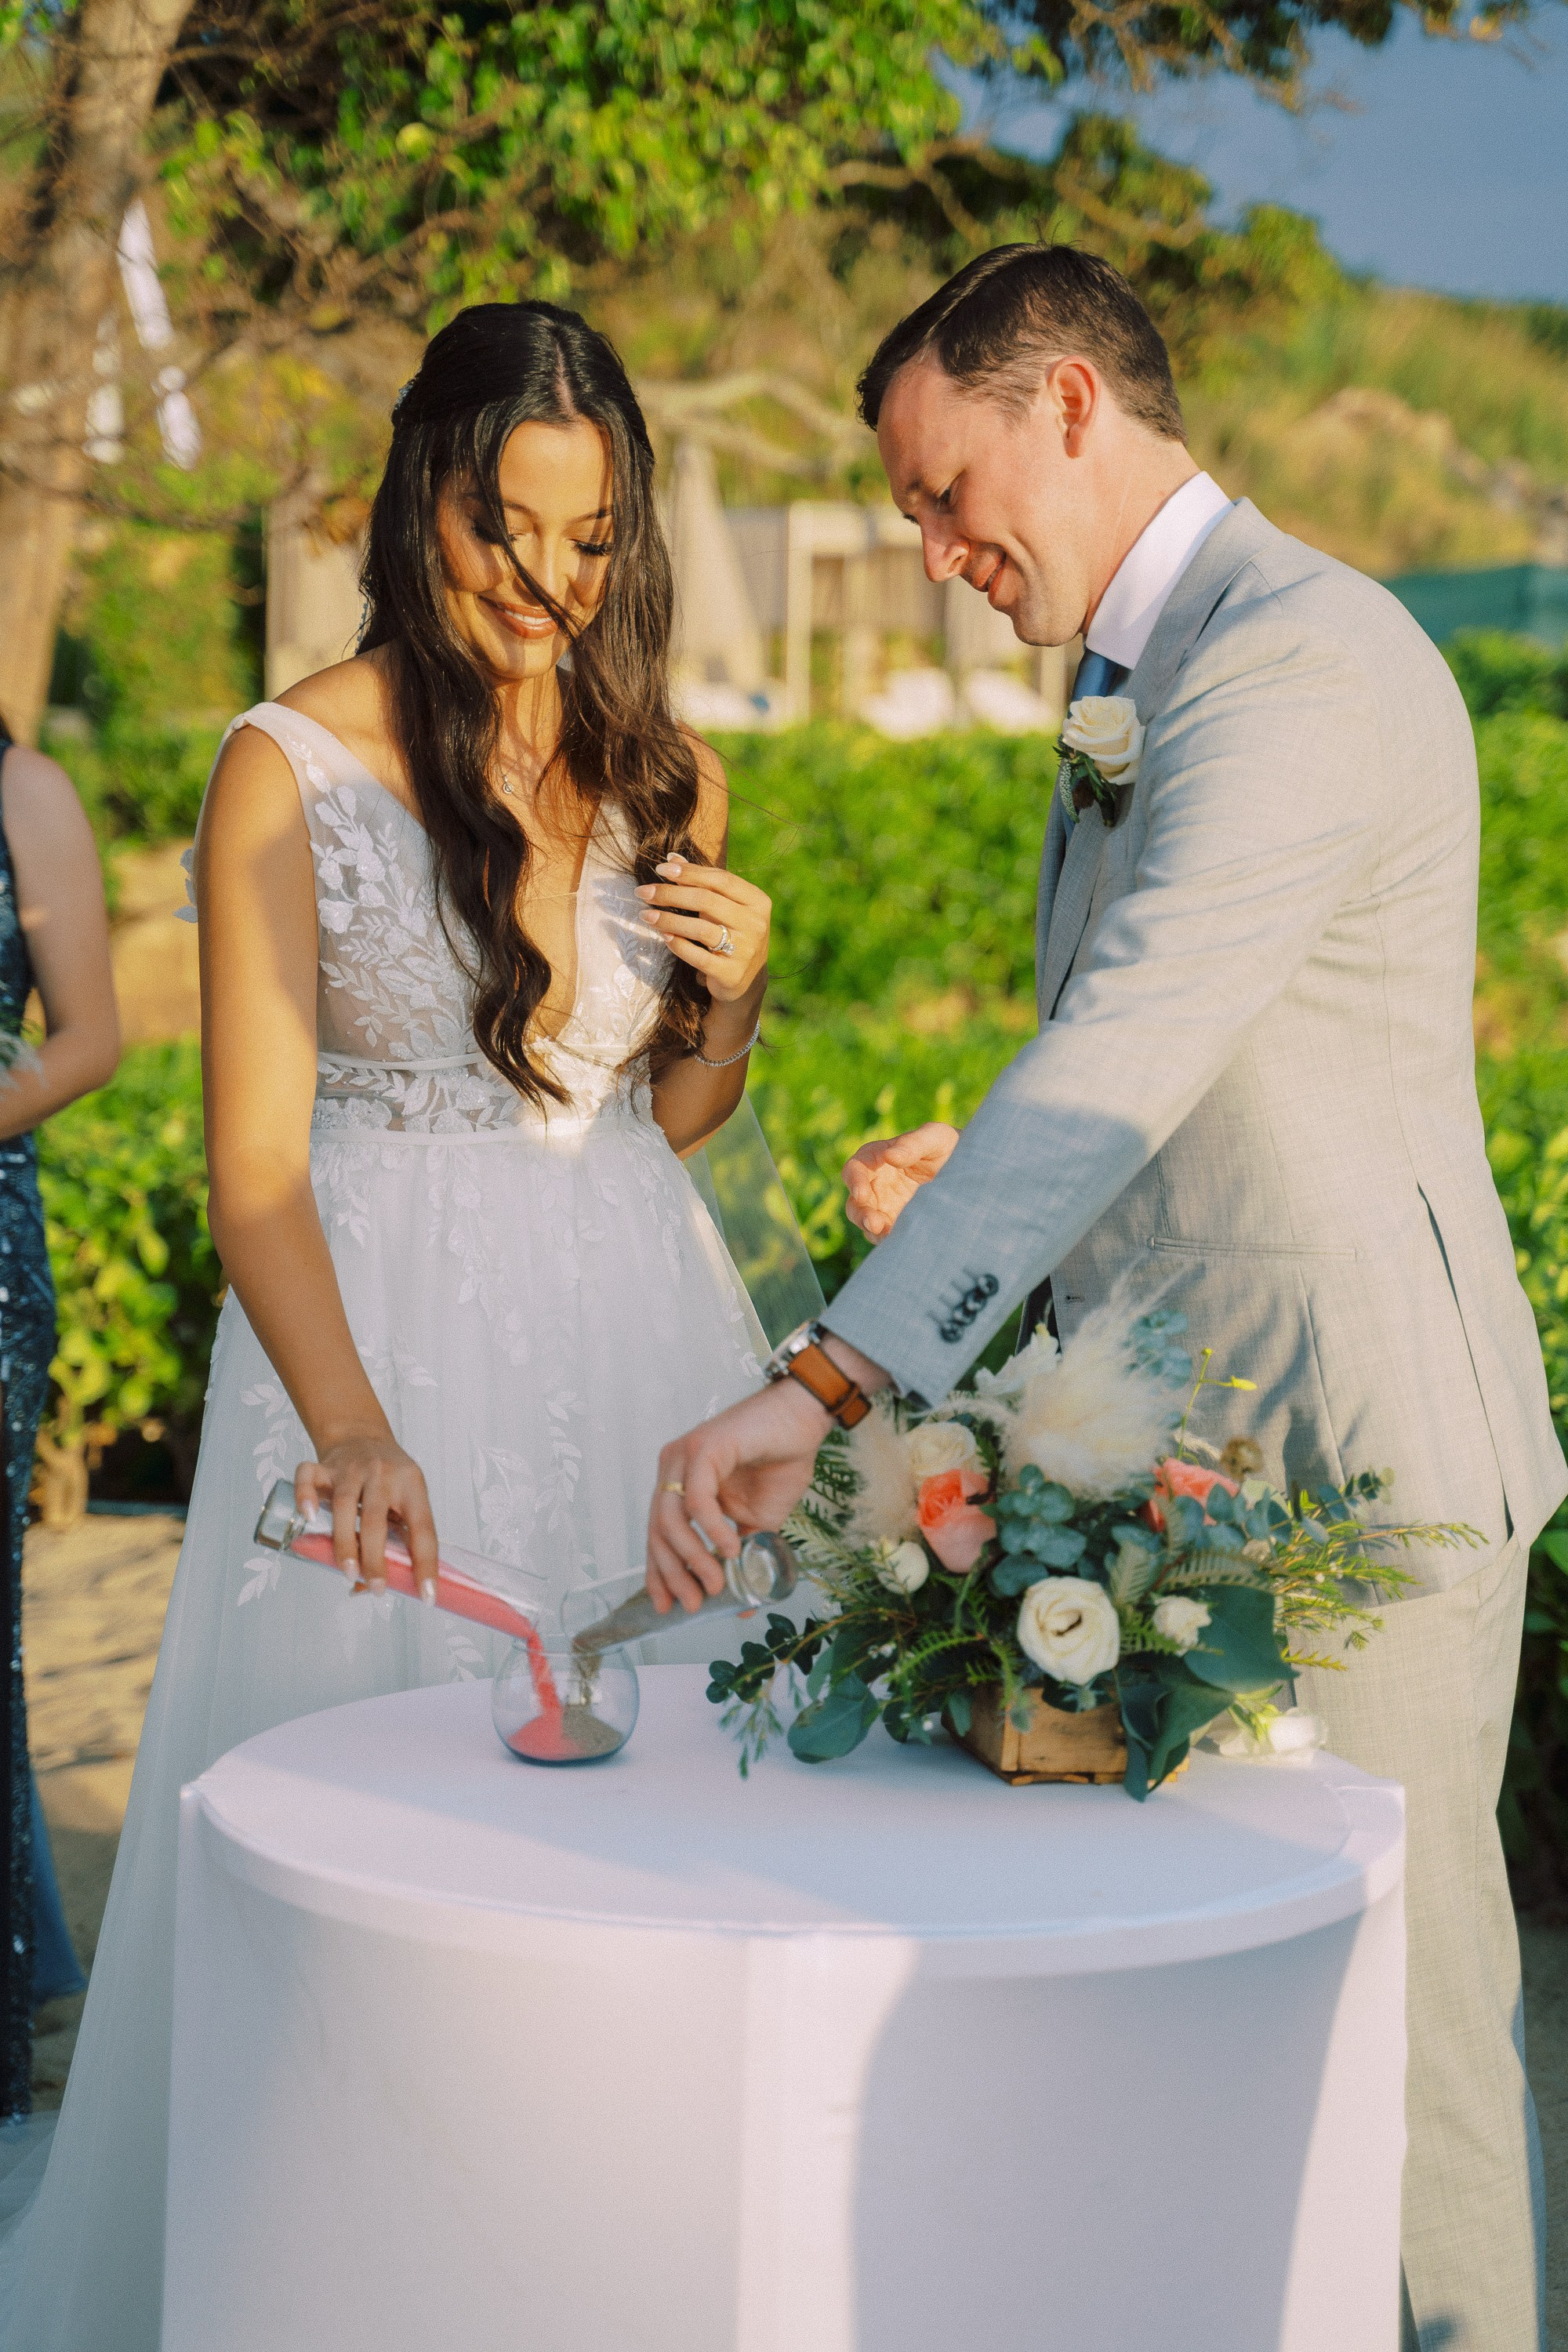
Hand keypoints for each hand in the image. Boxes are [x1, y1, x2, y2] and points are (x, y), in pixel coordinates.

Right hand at [295, 1435, 438, 1600]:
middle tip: (378, 1590)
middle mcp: (382, 1474)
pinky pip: (308, 1477)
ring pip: (344, 1504)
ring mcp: (350, 1468)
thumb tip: (364, 1590)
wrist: (362, 1434)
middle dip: (377, 1559)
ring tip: (348, 1573)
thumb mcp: (403, 1501)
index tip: (427, 1596)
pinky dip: (305, 1496)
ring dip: (346, 1542)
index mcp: (412, 1484)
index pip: (423, 1528)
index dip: (426, 1563)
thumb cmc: (387, 1480)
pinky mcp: (323, 1466)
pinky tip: (308, 1517)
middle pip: (376, 1518)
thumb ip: (391, 1542)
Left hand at [635, 856, 768, 1006]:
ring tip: (645, 916)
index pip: (720, 879)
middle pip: (707, 901)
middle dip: (670, 894)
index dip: (689, 872)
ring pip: (700, 929)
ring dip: (668, 920)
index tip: (661, 869)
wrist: (748, 981)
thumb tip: (672, 858)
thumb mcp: (726, 908)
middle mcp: (755, 924)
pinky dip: (678, 945)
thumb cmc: (732, 935)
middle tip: (643, 892)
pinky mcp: (731, 974)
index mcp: (757, 901)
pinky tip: (663, 936)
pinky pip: (698, 956)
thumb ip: (704, 884)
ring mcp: (745, 950)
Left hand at [646, 1380, 831, 1613]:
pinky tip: (731, 1548)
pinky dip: (711, 1529)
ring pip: (670, 1518)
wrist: (805, 1421)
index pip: (657, 1535)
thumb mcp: (759, 1523)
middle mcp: (674, 1469)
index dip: (659, 1574)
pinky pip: (697, 1498)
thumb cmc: (782, 1462)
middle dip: (673, 1574)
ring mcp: (685, 1456)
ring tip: (716, 1583)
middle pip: (656, 1531)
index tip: (667, 1608)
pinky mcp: (705, 1447)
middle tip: (695, 1603)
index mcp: (680, 1484)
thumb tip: (745, 1603)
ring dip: (692, 1558)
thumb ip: (744, 1555)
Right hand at [844, 1120, 960, 1240]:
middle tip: (873, 1222)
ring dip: (871, 1228)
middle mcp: (877, 1184)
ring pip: (866, 1221)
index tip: (862, 1193)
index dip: (855, 1180)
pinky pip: (885, 1235)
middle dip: (860, 1212)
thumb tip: (889, 1157)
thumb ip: (912, 1144)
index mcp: (877, 1158)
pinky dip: (888, 1239)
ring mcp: (886, 1206)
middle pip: (856, 1201)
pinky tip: (898, 1239)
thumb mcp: (935, 1137)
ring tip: (882, 1232)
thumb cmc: (947, 1145)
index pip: (855, 1168)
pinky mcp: (898, 1223)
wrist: (971, 1170)